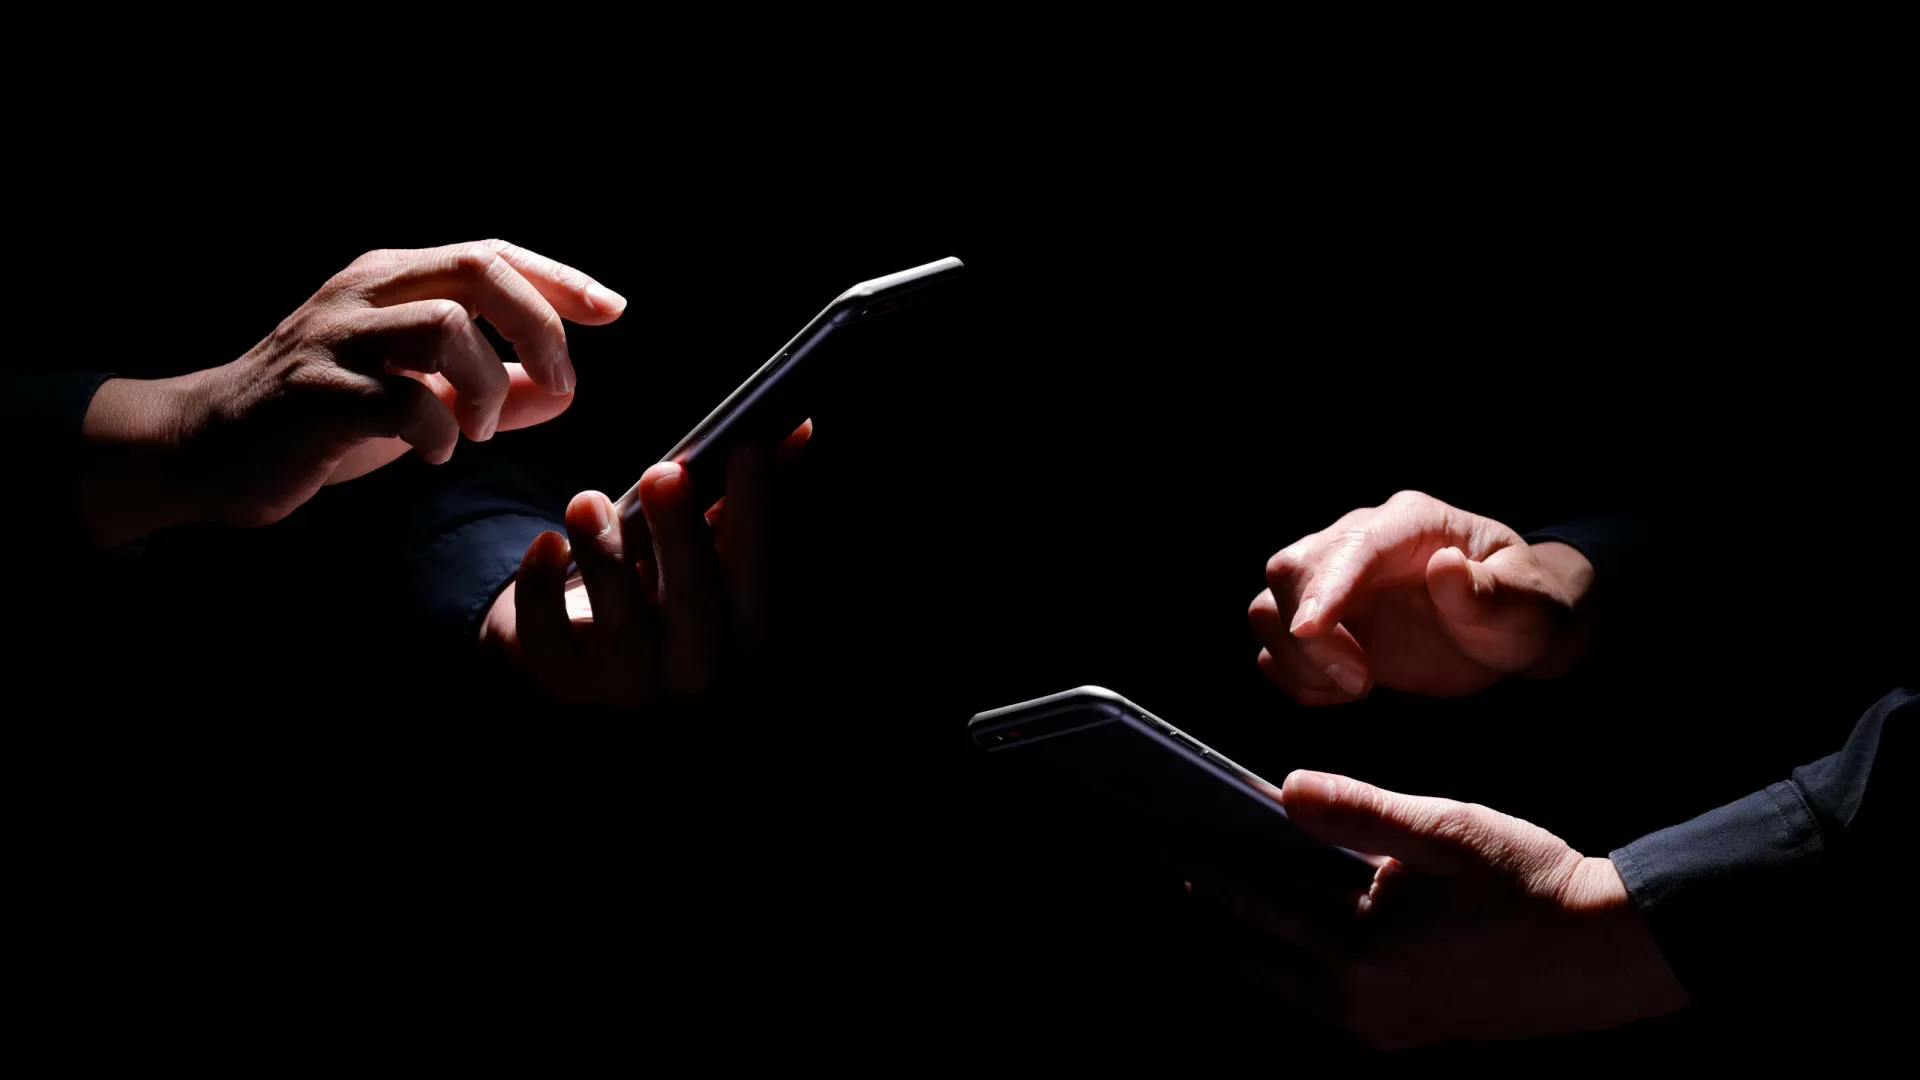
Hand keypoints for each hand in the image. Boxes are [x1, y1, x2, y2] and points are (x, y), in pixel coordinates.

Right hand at [79, 239, 625, 544]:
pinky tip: (435, 451)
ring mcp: (335, 339)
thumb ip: (488, 385)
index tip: (612, 310)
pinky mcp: (315, 394)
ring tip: (480, 429)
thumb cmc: (324, 417)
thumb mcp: (417, 391)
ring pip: (445, 324)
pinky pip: (402, 400)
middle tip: (557, 386)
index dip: (560, 280)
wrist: (209, 447)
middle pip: (479, 268)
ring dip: (488, 383)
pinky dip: (439, 431)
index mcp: (392, 279)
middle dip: (539, 327)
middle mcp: (364, 292)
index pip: (493, 253)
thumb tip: (559, 387)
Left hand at [480, 421, 811, 706]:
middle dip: (681, 536)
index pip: (757, 583)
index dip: (755, 518)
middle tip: (663, 472)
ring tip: (587, 501)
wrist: (583, 633)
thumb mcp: (703, 538)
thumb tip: (796, 426)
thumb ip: (745, 494)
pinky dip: (543, 591)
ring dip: (606, 557)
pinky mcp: (564, 681)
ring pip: (622, 629)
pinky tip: (546, 543)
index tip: (747, 447)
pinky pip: (549, 644)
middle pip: (695, 608)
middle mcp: (691, 669)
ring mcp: (626, 683)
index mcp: (738, 633)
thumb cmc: (656, 575)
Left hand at [1184, 771, 1687, 1049]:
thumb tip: (1284, 790)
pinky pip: (1321, 1000)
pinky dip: (1293, 963)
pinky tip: (1289, 932)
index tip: (1156, 834)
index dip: (1201, 861)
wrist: (1611, 955)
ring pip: (1284, 981)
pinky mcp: (1404, 1035)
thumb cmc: (1533, 882)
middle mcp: (1358, 999)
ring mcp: (1379, 1026)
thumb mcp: (1447, 830)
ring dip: (1250, 938)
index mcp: (1361, 946)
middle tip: (1174, 860)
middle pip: (1255, 948)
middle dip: (1212, 906)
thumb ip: (1361, 812)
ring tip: (1216, 892)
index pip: (1253, 896)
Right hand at [1247, 490, 1593, 703]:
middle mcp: (1359, 545)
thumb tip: (1446, 569)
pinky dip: (1297, 678)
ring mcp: (1334, 584)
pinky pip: (1277, 650)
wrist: (1510, 629)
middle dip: (1309, 632)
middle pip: (1291, 570)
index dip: (1327, 585)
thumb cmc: (1524, 608)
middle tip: (1361, 681)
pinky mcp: (1322, 627)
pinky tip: (1343, 690)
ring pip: (1271, 609)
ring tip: (1358, 686)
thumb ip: (1492, 591)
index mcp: (1410, 524)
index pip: (1353, 545)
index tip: (1314, 630)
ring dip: (1298, 658)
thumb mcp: (1529, 604)